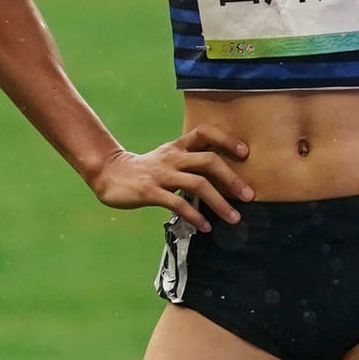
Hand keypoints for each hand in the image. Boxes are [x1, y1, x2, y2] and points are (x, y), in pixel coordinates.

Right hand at [88, 134, 251, 227]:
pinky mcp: (150, 191)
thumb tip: (225, 177)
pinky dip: (194, 216)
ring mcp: (161, 174)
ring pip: (197, 184)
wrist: (109, 174)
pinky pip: (177, 203)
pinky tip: (204, 226)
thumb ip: (192, 162)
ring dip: (219, 203)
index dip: (226, 139)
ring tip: (234, 218)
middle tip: (249, 196)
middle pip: (209, 161)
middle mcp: (173, 157)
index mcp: (179, 146)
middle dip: (232, 179)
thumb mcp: (170, 158)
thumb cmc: (147, 169)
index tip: (245, 153)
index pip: (205, 132)